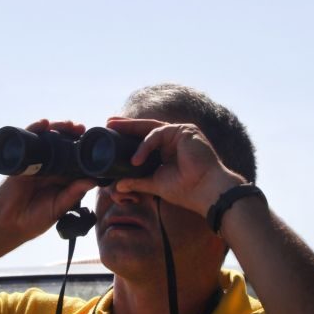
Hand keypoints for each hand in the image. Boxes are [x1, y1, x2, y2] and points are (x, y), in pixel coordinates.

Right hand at [0, 119, 97, 240]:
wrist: (10, 224)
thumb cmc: (36, 219)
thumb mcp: (59, 208)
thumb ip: (73, 194)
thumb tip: (93, 181)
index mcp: (63, 177)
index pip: (75, 157)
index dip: (83, 147)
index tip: (93, 140)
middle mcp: (51, 167)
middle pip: (62, 143)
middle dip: (71, 132)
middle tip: (80, 128)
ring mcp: (36, 162)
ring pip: (47, 139)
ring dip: (57, 128)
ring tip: (67, 124)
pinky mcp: (21, 161)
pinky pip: (28, 141)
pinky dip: (34, 130)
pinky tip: (43, 124)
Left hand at [106, 117, 245, 216]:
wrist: (206, 191)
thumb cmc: (186, 189)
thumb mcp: (155, 184)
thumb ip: (137, 182)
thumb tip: (118, 186)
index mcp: (168, 150)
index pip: (145, 138)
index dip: (128, 135)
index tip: (111, 133)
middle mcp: (174, 139)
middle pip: (146, 128)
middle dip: (126, 125)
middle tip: (108, 121)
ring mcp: (180, 133)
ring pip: (150, 129)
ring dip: (131, 132)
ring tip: (114, 137)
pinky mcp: (185, 131)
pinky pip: (158, 134)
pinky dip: (145, 146)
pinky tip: (136, 159)